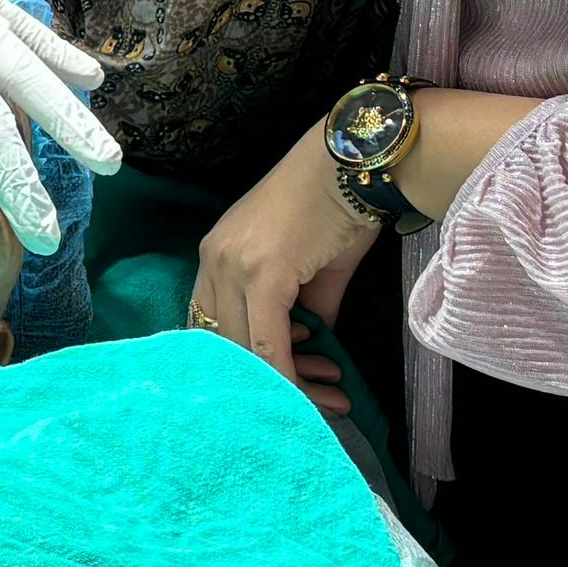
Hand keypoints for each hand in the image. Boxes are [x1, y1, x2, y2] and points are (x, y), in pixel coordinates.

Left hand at [191, 125, 378, 395]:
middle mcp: (213, 261)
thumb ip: (304, 315)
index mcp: (216, 257)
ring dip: (289, 384)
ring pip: (246, 350)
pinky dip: (290, 373)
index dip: (247, 363)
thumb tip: (307, 355)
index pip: (215, 326)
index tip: (284, 390)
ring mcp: (233, 266)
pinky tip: (318, 391)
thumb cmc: (337, 207)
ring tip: (330, 401)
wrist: (354, 164)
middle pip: (226, 344)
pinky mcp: (262, 274)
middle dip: (270, 383)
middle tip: (317, 402)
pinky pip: (268, 341)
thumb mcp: (314, 271)